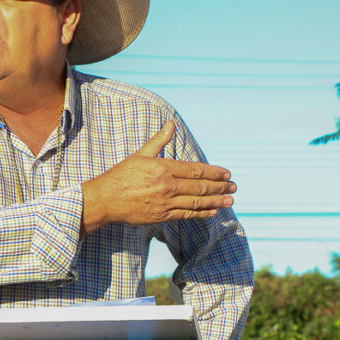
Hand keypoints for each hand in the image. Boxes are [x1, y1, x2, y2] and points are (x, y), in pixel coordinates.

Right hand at [81, 121, 235, 233]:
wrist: (105, 200)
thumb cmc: (121, 176)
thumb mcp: (140, 155)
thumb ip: (158, 141)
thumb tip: (171, 123)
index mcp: (163, 168)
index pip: (195, 170)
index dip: (214, 172)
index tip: (227, 173)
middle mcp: (167, 186)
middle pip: (200, 187)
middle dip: (220, 186)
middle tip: (234, 186)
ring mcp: (165, 203)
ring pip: (197, 202)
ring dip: (216, 200)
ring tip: (230, 200)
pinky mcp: (161, 216)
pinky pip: (187, 215)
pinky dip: (202, 213)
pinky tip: (213, 212)